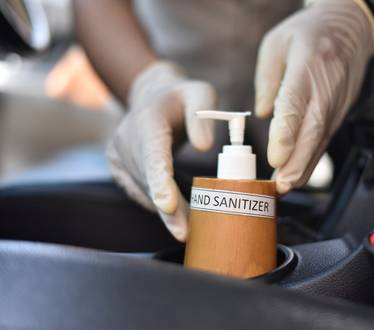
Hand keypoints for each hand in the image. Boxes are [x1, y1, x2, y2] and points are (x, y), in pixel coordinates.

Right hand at [107, 62, 215, 240]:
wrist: (154, 98)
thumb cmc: (183, 98)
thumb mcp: (200, 94)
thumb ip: (202, 116)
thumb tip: (205, 147)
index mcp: (147, 120)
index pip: (153, 155)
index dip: (161, 183)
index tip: (169, 207)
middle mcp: (126, 138)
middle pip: (148, 180)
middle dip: (167, 209)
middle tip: (186, 233)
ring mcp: (118, 153)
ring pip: (143, 190)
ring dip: (164, 210)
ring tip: (189, 225)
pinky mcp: (118, 166)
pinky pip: (137, 190)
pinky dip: (155, 204)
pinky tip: (174, 214)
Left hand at [255, 0, 373, 193]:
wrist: (351, 26)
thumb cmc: (310, 32)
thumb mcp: (276, 43)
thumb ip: (266, 79)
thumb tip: (262, 113)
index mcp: (307, 65)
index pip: (296, 103)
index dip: (287, 133)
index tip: (275, 157)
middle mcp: (326, 87)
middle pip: (313, 130)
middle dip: (297, 162)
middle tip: (281, 185)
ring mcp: (337, 102)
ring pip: (322, 140)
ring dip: (304, 166)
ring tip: (285, 186)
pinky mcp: (341, 111)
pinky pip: (325, 139)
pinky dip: (312, 159)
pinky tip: (298, 173)